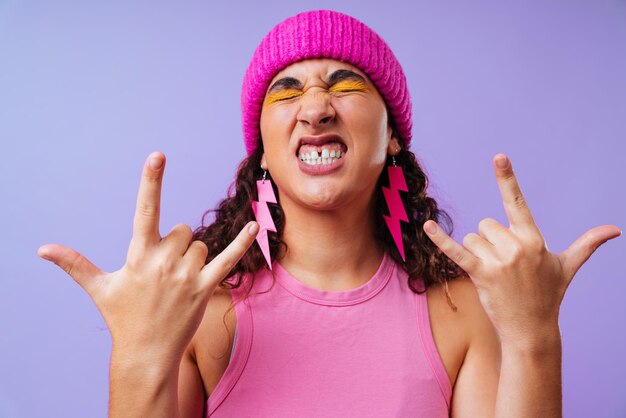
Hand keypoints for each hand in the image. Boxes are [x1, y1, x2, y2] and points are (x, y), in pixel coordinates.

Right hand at [38, 152, 258, 363]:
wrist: (146, 354)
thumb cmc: (122, 318)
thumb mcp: (100, 288)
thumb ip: (75, 264)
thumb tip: (43, 250)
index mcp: (139, 255)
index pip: (146, 210)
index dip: (151, 181)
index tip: (158, 155)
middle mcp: (164, 261)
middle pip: (184, 231)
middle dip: (177, 244)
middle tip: (164, 272)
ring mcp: (187, 275)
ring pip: (201, 245)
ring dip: (194, 257)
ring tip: (178, 283)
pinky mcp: (206, 288)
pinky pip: (229, 259)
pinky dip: (244, 242)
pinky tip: (256, 225)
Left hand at [424, 153, 620, 346]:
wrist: (532, 329)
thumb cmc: (548, 294)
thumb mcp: (567, 266)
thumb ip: (587, 244)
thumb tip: (615, 230)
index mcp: (533, 239)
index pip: (517, 202)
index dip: (507, 179)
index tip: (498, 156)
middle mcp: (517, 246)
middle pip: (485, 224)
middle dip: (490, 242)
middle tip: (504, 265)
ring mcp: (498, 261)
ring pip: (472, 238)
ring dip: (477, 253)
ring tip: (494, 274)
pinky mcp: (480, 274)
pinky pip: (456, 252)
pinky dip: (439, 239)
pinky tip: (426, 226)